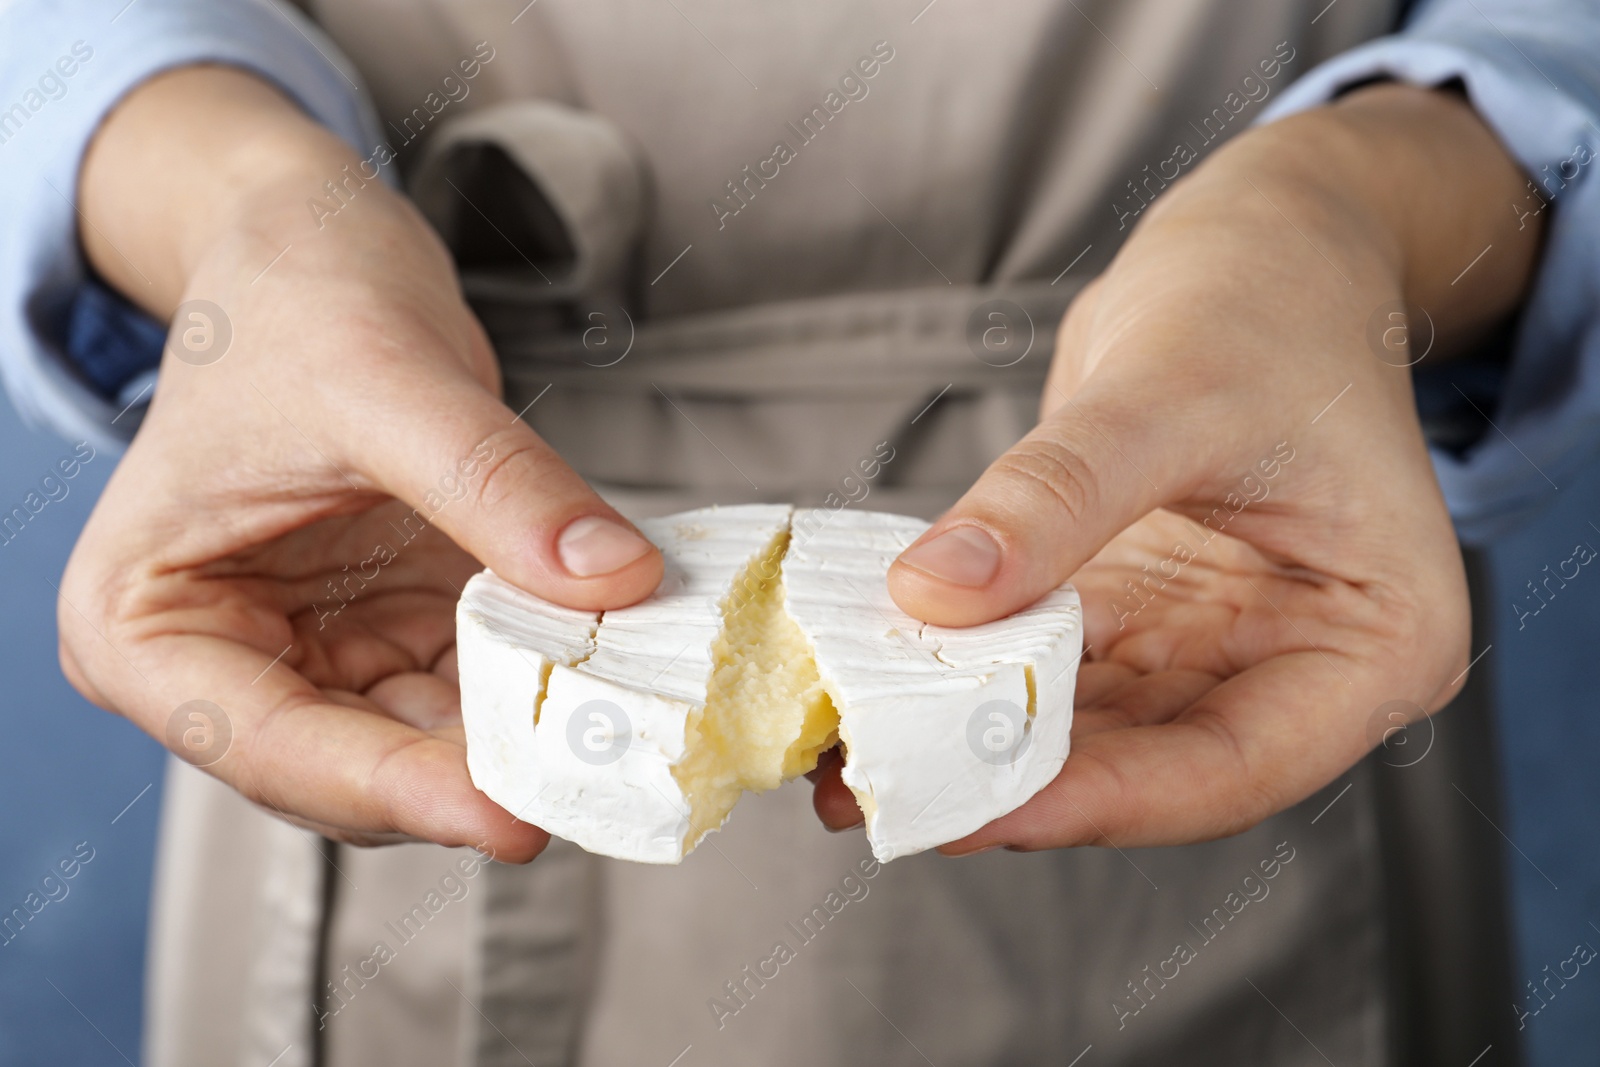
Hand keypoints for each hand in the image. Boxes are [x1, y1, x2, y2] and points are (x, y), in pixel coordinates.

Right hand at [58, 68, 660, 858]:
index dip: (395, 790)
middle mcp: (224, 664)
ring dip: (522, 738)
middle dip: (473, 775)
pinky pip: (477, 683)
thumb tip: (614, 581)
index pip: (271, 747)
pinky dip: (542, 685)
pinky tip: (612, 676)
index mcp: (144, 627)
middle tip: (591, 782)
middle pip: (356, 766)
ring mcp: (318, 652)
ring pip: (428, 742)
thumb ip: (496, 486)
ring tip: (620, 734)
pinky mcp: (395, 627)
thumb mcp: (385, 379)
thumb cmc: (292, 295)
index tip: (509, 819)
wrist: (315, 243)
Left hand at [813, 85, 1541, 847]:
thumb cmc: (1267, 305)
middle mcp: (1292, 670)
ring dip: (966, 745)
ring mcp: (1205, 648)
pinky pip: (1040, 667)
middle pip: (1147, 767)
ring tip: (851, 762)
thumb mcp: (1169, 391)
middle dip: (1010, 786)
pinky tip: (877, 687)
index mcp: (1374, 645)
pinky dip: (962, 679)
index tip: (981, 810)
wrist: (1262, 249)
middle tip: (883, 795)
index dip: (1104, 799)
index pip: (1235, 766)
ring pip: (1080, 731)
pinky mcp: (1133, 617)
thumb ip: (1056, 498)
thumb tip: (933, 594)